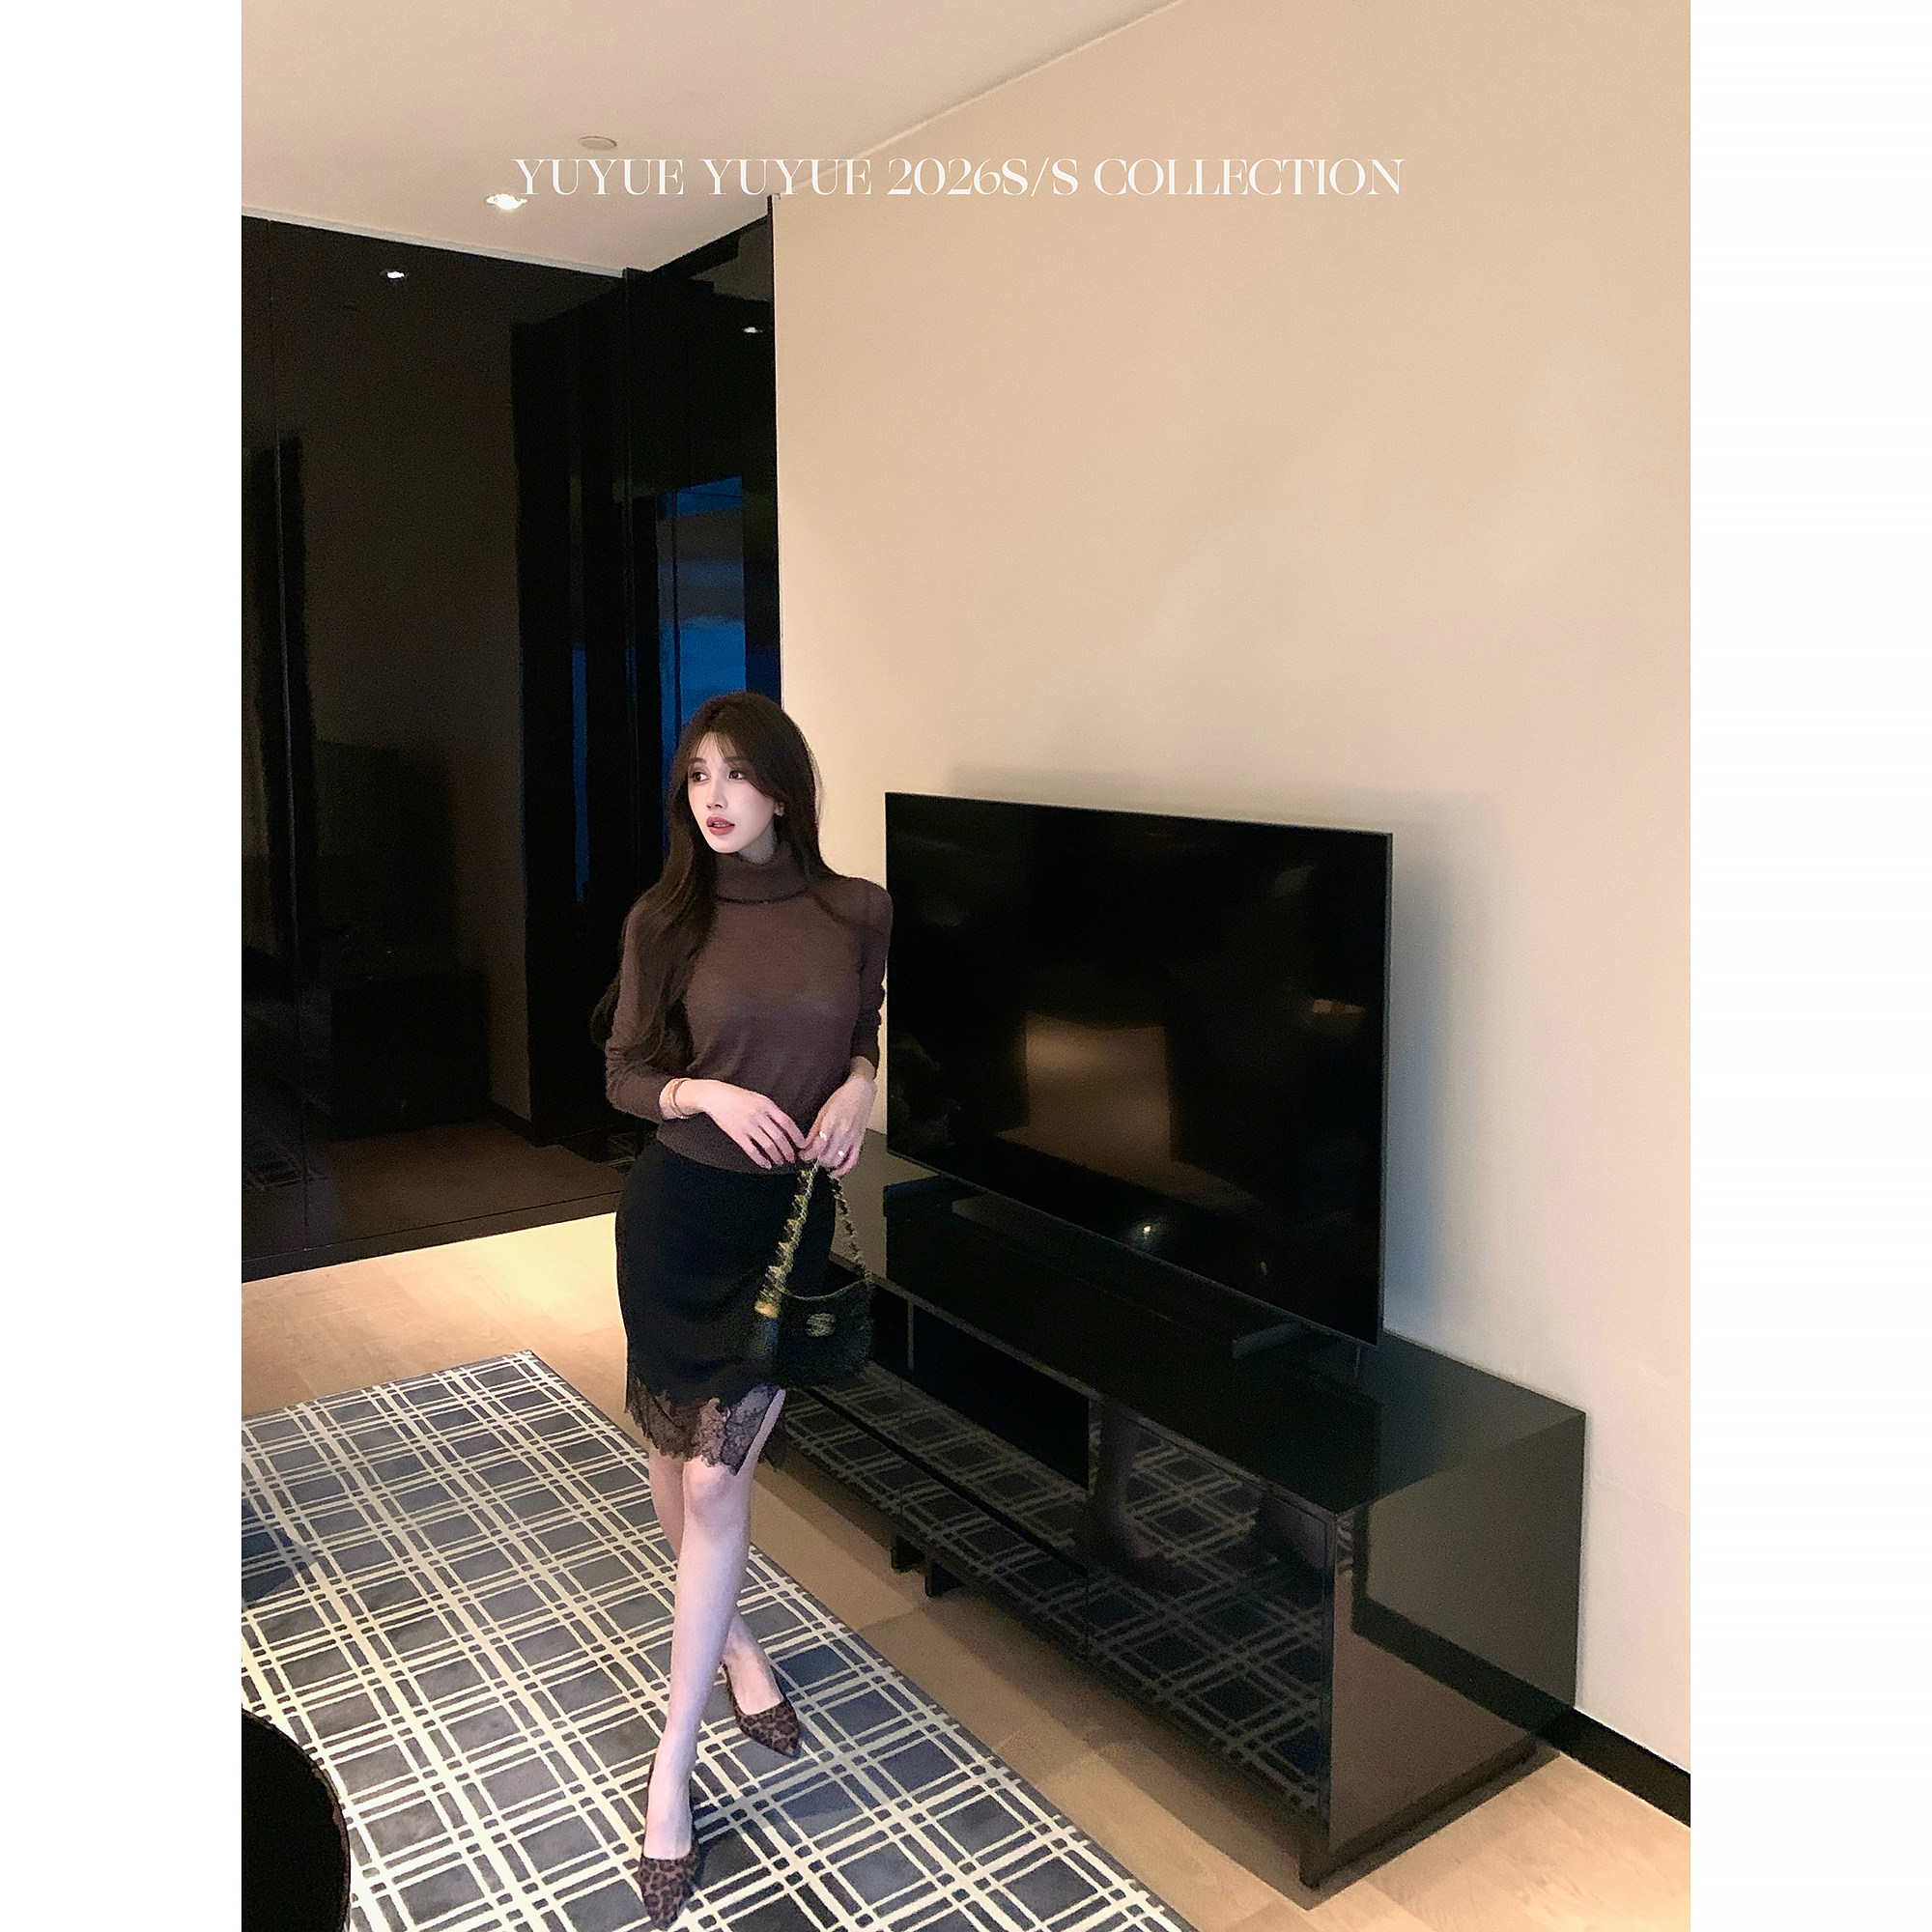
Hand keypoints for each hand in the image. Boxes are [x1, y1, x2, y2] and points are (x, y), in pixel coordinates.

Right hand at [689, 1080, 805, 1168]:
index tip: (802, 1144)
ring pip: (767, 1145)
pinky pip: (752, 1150)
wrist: (716, 1097)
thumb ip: (772, 1111)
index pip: (787, 1122)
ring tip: (780, 1161)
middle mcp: (759, 1115)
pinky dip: (760, 1159)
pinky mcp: (737, 1134)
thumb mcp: (759, 1099)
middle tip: (792, 1157)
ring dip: (776, 1156)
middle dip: (788, 1150)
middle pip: (779, 1136)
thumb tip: (786, 1127)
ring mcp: (748, 1125)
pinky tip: (766, 1164)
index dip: (796, 1135)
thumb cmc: (739, 1097)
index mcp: (767, 1105)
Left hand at [803, 1074, 873, 1177]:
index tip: (803, 1155)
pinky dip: (843, 1169)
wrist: (862, 1091)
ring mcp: (852, 1138)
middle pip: (826, 1156)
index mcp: (831, 1123)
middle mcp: (843, 1132)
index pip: (817, 1146)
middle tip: (810, 1156)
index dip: (807, 1154)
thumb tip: (805, 1144)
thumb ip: (814, 1129)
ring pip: (837, 1160)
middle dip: (815, 1159)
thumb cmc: (843, 1097)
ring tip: (821, 1160)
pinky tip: (836, 1172)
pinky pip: (852, 1160)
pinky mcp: (859, 1141)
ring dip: (827, 1164)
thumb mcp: (823, 1110)